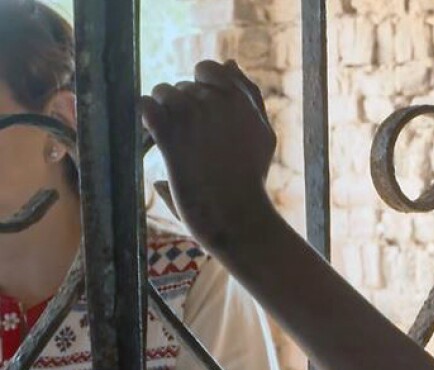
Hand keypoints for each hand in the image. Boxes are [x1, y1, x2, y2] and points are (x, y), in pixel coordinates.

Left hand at [140, 60, 275, 246]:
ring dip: (163, 112)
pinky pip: (146, 106)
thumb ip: (250, 97)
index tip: (204, 116)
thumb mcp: (263, 133)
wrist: (238, 217)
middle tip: (193, 141)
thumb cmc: (250, 179)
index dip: (200, 89)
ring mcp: (193, 118)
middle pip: (184, 86)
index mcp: (241, 100)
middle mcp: (218, 102)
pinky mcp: (171, 137)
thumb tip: (231, 63)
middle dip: (183, 108)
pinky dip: (146, 116)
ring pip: (163, 92)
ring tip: (174, 140)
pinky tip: (156, 136)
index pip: (208, 69)